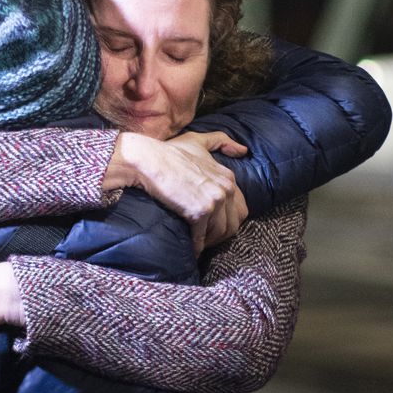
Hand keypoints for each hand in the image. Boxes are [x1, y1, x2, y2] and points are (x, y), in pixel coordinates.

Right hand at [107, 131, 248, 252]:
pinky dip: (196, 247)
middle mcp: (226, 189)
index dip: (226, 221)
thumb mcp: (198, 141)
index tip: (212, 227)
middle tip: (204, 240)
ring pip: (220, 234)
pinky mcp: (200, 212)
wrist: (148, 160)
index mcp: (228, 177)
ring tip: (196, 245)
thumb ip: (222, 141)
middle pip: (232, 224)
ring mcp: (215, 200)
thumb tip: (243, 151)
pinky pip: (202, 238)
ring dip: (208, 243)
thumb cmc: (169, 152)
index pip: (240, 210)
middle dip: (219, 235)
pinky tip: (190, 251)